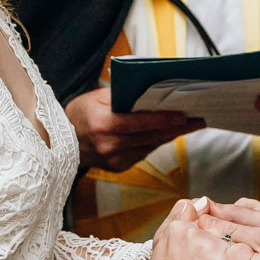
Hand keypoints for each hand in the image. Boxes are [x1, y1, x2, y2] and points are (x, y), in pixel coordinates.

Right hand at [66, 86, 200, 172]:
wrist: (61, 141)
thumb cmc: (80, 113)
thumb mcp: (97, 97)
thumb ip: (123, 96)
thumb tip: (152, 92)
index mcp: (103, 125)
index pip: (140, 123)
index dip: (164, 120)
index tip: (184, 115)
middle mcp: (110, 146)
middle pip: (151, 136)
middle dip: (177, 128)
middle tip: (198, 119)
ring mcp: (114, 159)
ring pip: (150, 146)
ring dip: (171, 135)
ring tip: (190, 124)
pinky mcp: (119, 167)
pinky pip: (144, 152)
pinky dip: (156, 142)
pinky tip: (168, 133)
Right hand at [148, 215, 252, 259]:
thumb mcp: (161, 243)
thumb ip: (177, 217)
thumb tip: (198, 201)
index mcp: (179, 227)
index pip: (203, 212)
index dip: (207, 227)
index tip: (203, 244)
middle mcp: (196, 233)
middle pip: (219, 226)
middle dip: (219, 239)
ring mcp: (214, 247)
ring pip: (233, 238)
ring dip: (229, 252)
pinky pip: (245, 252)